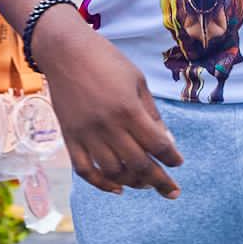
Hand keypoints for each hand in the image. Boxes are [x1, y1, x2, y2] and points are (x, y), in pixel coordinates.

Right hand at [34, 11, 183, 197]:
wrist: (64, 51)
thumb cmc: (106, 60)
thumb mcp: (137, 81)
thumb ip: (152, 113)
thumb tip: (167, 142)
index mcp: (128, 110)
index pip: (157, 145)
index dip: (172, 158)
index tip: (178, 164)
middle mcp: (108, 126)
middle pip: (139, 165)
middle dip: (160, 181)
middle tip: (172, 191)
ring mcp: (87, 135)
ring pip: (114, 172)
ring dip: (134, 183)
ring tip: (145, 184)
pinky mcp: (70, 138)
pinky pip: (85, 170)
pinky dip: (102, 183)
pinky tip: (117, 188)